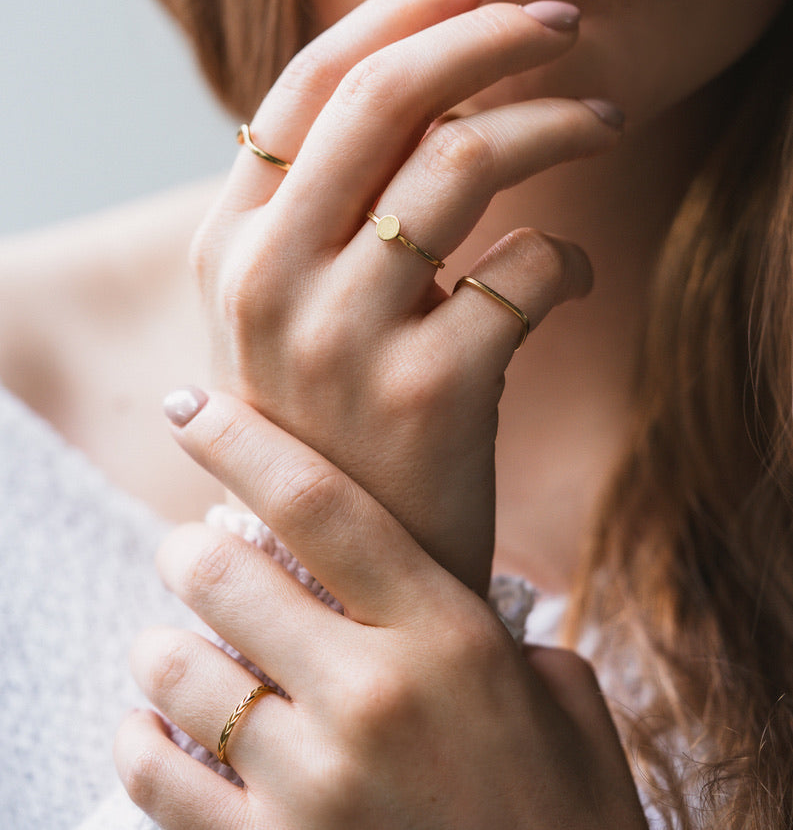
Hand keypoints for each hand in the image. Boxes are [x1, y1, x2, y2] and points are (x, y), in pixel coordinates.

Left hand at [115, 392, 647, 829]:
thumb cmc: (565, 819)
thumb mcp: (566, 705)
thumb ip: (504, 637)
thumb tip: (452, 603)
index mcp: (448, 636)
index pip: (318, 503)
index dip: (239, 440)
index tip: (188, 404)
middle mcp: (373, 696)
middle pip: (225, 573)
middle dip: (187, 549)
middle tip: (187, 551)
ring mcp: (317, 784)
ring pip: (177, 668)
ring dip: (161, 647)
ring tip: (171, 648)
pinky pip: (158, 777)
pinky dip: (139, 740)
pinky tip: (149, 727)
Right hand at [190, 0, 621, 593]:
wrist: (335, 562)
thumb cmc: (326, 420)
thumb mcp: (286, 311)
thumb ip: (324, 208)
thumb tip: (432, 85)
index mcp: (230, 244)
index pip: (307, 84)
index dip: (397, 14)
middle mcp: (270, 279)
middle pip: (388, 98)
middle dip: (489, 35)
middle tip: (562, 24)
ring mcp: (343, 335)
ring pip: (465, 160)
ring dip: (556, 121)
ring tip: (603, 119)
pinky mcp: (427, 392)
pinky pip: (528, 270)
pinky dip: (571, 257)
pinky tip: (573, 274)